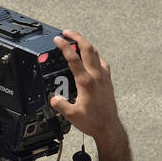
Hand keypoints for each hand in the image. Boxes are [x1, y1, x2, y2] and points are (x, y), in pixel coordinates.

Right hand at [49, 29, 124, 149]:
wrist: (109, 128)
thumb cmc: (93, 121)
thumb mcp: (70, 114)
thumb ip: (59, 103)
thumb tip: (52, 97)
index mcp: (86, 82)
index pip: (73, 58)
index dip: (64, 46)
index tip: (58, 39)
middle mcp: (97, 76)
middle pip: (88, 49)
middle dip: (77, 37)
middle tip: (67, 32)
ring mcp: (104, 77)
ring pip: (96, 54)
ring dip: (86, 44)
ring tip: (77, 41)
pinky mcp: (108, 81)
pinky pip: (102, 62)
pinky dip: (94, 56)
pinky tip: (91, 58)